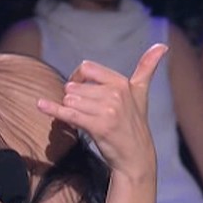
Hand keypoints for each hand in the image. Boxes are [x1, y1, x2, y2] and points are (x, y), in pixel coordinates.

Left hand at [36, 44, 167, 180]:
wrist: (135, 157)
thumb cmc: (134, 123)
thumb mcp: (141, 93)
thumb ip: (147, 67)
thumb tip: (162, 45)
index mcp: (122, 82)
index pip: (86, 69)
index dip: (77, 78)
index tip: (77, 89)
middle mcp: (116, 94)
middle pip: (75, 86)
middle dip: (75, 99)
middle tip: (88, 114)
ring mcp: (108, 110)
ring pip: (70, 100)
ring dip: (70, 110)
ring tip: (85, 121)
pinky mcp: (98, 126)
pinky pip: (68, 113)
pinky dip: (52, 109)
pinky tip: (40, 105)